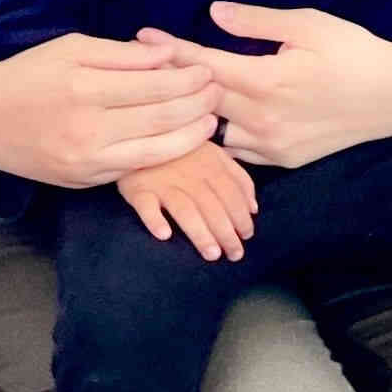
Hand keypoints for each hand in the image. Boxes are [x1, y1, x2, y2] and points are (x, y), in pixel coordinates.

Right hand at [0, 31, 217, 188]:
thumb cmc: (28, 74)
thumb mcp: (70, 47)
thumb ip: (122, 54)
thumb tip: (168, 55)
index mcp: (85, 87)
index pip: (153, 85)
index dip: (187, 79)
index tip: (208, 70)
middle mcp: (89, 128)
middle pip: (161, 119)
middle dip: (197, 105)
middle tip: (218, 93)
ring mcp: (88, 160)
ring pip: (156, 151)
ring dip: (191, 136)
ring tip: (210, 121)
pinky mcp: (85, 180)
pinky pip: (135, 168)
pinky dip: (164, 156)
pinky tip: (181, 142)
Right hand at [118, 143, 257, 260]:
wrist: (139, 137)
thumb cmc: (183, 151)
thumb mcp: (215, 155)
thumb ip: (238, 178)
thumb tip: (254, 209)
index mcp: (210, 164)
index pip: (231, 194)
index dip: (241, 216)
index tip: (246, 236)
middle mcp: (188, 173)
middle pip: (211, 206)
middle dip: (226, 232)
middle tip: (234, 254)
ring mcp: (162, 181)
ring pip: (184, 209)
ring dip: (200, 233)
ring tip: (212, 254)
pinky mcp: (138, 189)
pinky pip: (145, 205)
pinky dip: (154, 220)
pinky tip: (164, 235)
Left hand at [144, 2, 391, 169]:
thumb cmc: (351, 50)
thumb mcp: (308, 24)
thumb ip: (258, 22)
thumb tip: (214, 13)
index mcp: (268, 81)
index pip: (204, 66)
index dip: (172, 51)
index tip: (142, 37)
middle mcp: (263, 119)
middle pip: (200, 100)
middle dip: (171, 81)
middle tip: (143, 64)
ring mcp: (271, 146)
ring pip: (214, 133)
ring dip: (192, 114)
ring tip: (169, 95)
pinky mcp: (282, 161)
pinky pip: (236, 151)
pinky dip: (218, 135)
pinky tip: (204, 121)